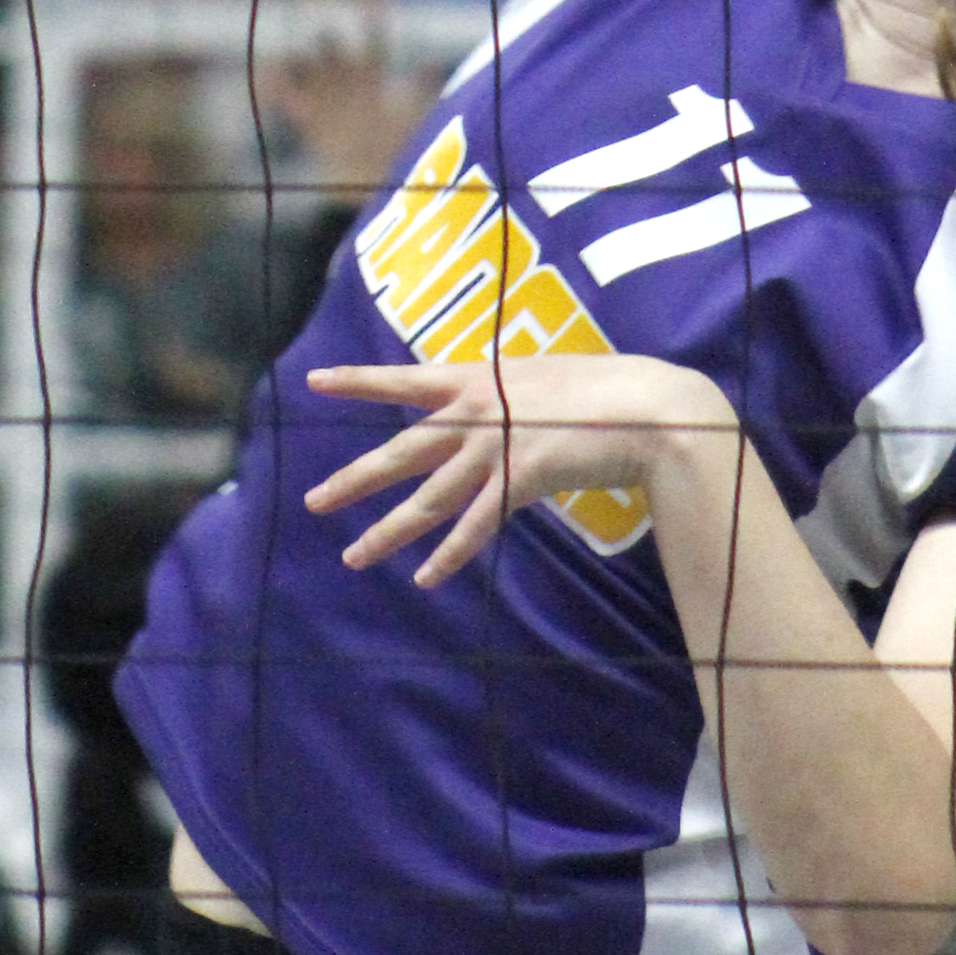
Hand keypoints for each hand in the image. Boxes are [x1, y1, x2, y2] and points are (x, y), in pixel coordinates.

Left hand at [305, 352, 734, 587]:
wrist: (642, 406)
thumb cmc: (601, 388)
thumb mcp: (538, 378)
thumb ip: (504, 394)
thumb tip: (491, 408)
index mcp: (474, 378)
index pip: (402, 381)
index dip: (357, 381)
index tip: (314, 381)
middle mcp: (473, 412)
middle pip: (401, 452)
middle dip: (354, 479)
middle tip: (313, 502)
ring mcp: (493, 448)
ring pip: (429, 499)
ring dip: (389, 531)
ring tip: (354, 555)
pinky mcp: (519, 480)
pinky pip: (475, 526)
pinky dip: (450, 555)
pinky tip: (426, 576)